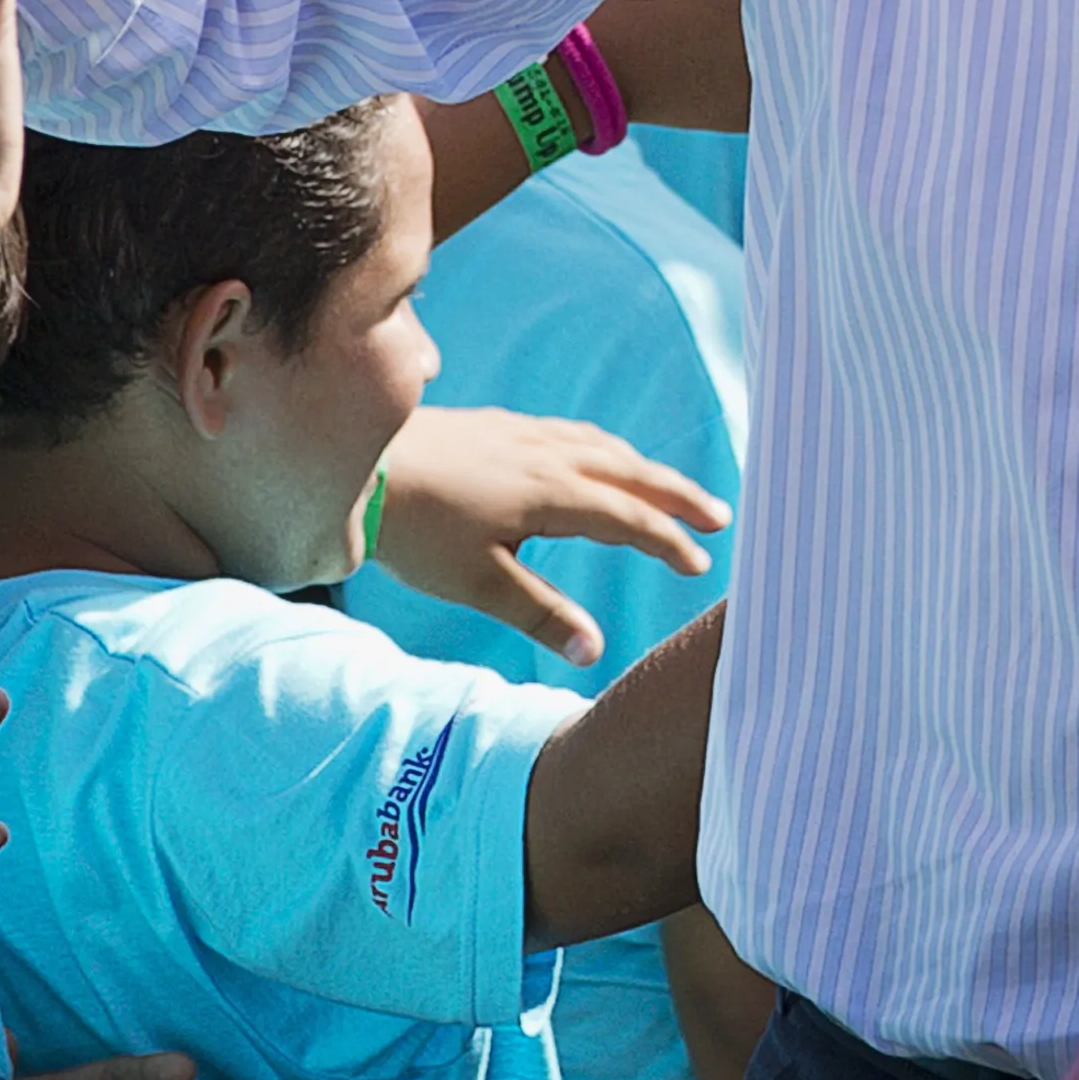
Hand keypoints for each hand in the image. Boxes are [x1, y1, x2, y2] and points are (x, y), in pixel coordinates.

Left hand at [370, 408, 727, 669]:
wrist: (359, 466)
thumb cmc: (417, 530)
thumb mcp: (478, 583)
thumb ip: (540, 615)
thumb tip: (594, 652)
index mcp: (553, 494)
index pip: (630, 519)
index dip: (670, 543)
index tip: (701, 565)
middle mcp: (549, 456)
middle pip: (632, 474)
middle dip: (678, 496)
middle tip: (719, 516)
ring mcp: (524, 436)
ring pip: (604, 449)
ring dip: (644, 471)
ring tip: (668, 491)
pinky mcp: (501, 428)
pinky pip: (573, 435)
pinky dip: (604, 451)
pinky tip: (594, 458)